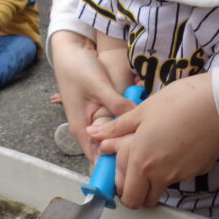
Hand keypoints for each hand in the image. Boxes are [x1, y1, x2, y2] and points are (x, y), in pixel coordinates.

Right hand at [50, 31, 135, 159]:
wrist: (71, 50)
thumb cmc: (78, 69)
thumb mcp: (99, 86)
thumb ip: (117, 104)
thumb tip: (137, 119)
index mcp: (82, 129)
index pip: (97, 159)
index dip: (113, 167)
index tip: (133, 167)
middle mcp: (88, 128)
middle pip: (108, 150)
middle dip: (125, 152)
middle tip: (147, 151)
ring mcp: (95, 119)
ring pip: (114, 136)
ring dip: (128, 136)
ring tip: (147, 137)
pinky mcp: (102, 109)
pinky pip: (116, 122)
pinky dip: (127, 122)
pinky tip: (141, 120)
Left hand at [87, 72, 218, 208]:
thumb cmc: (177, 102)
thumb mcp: (141, 112)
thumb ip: (116, 129)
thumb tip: (94, 135)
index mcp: (142, 161)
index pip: (130, 199)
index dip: (124, 195)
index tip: (123, 182)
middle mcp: (162, 174)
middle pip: (147, 200)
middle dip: (140, 193)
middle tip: (138, 171)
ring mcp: (183, 174)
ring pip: (165, 186)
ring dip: (158, 177)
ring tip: (159, 149)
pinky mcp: (199, 170)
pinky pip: (182, 175)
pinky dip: (176, 166)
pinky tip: (178, 144)